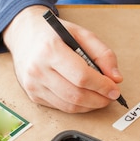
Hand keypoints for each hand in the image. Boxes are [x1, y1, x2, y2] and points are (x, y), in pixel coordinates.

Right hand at [3, 5, 122, 112]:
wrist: (23, 35)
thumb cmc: (53, 34)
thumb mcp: (81, 33)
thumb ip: (103, 53)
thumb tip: (116, 78)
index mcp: (50, 49)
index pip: (82, 76)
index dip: (102, 86)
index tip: (115, 89)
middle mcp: (38, 69)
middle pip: (76, 95)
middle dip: (99, 99)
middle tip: (111, 96)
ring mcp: (33, 84)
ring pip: (69, 106)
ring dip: (90, 106)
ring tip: (101, 98)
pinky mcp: (33, 95)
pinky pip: (60, 107)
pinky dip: (77, 106)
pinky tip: (85, 98)